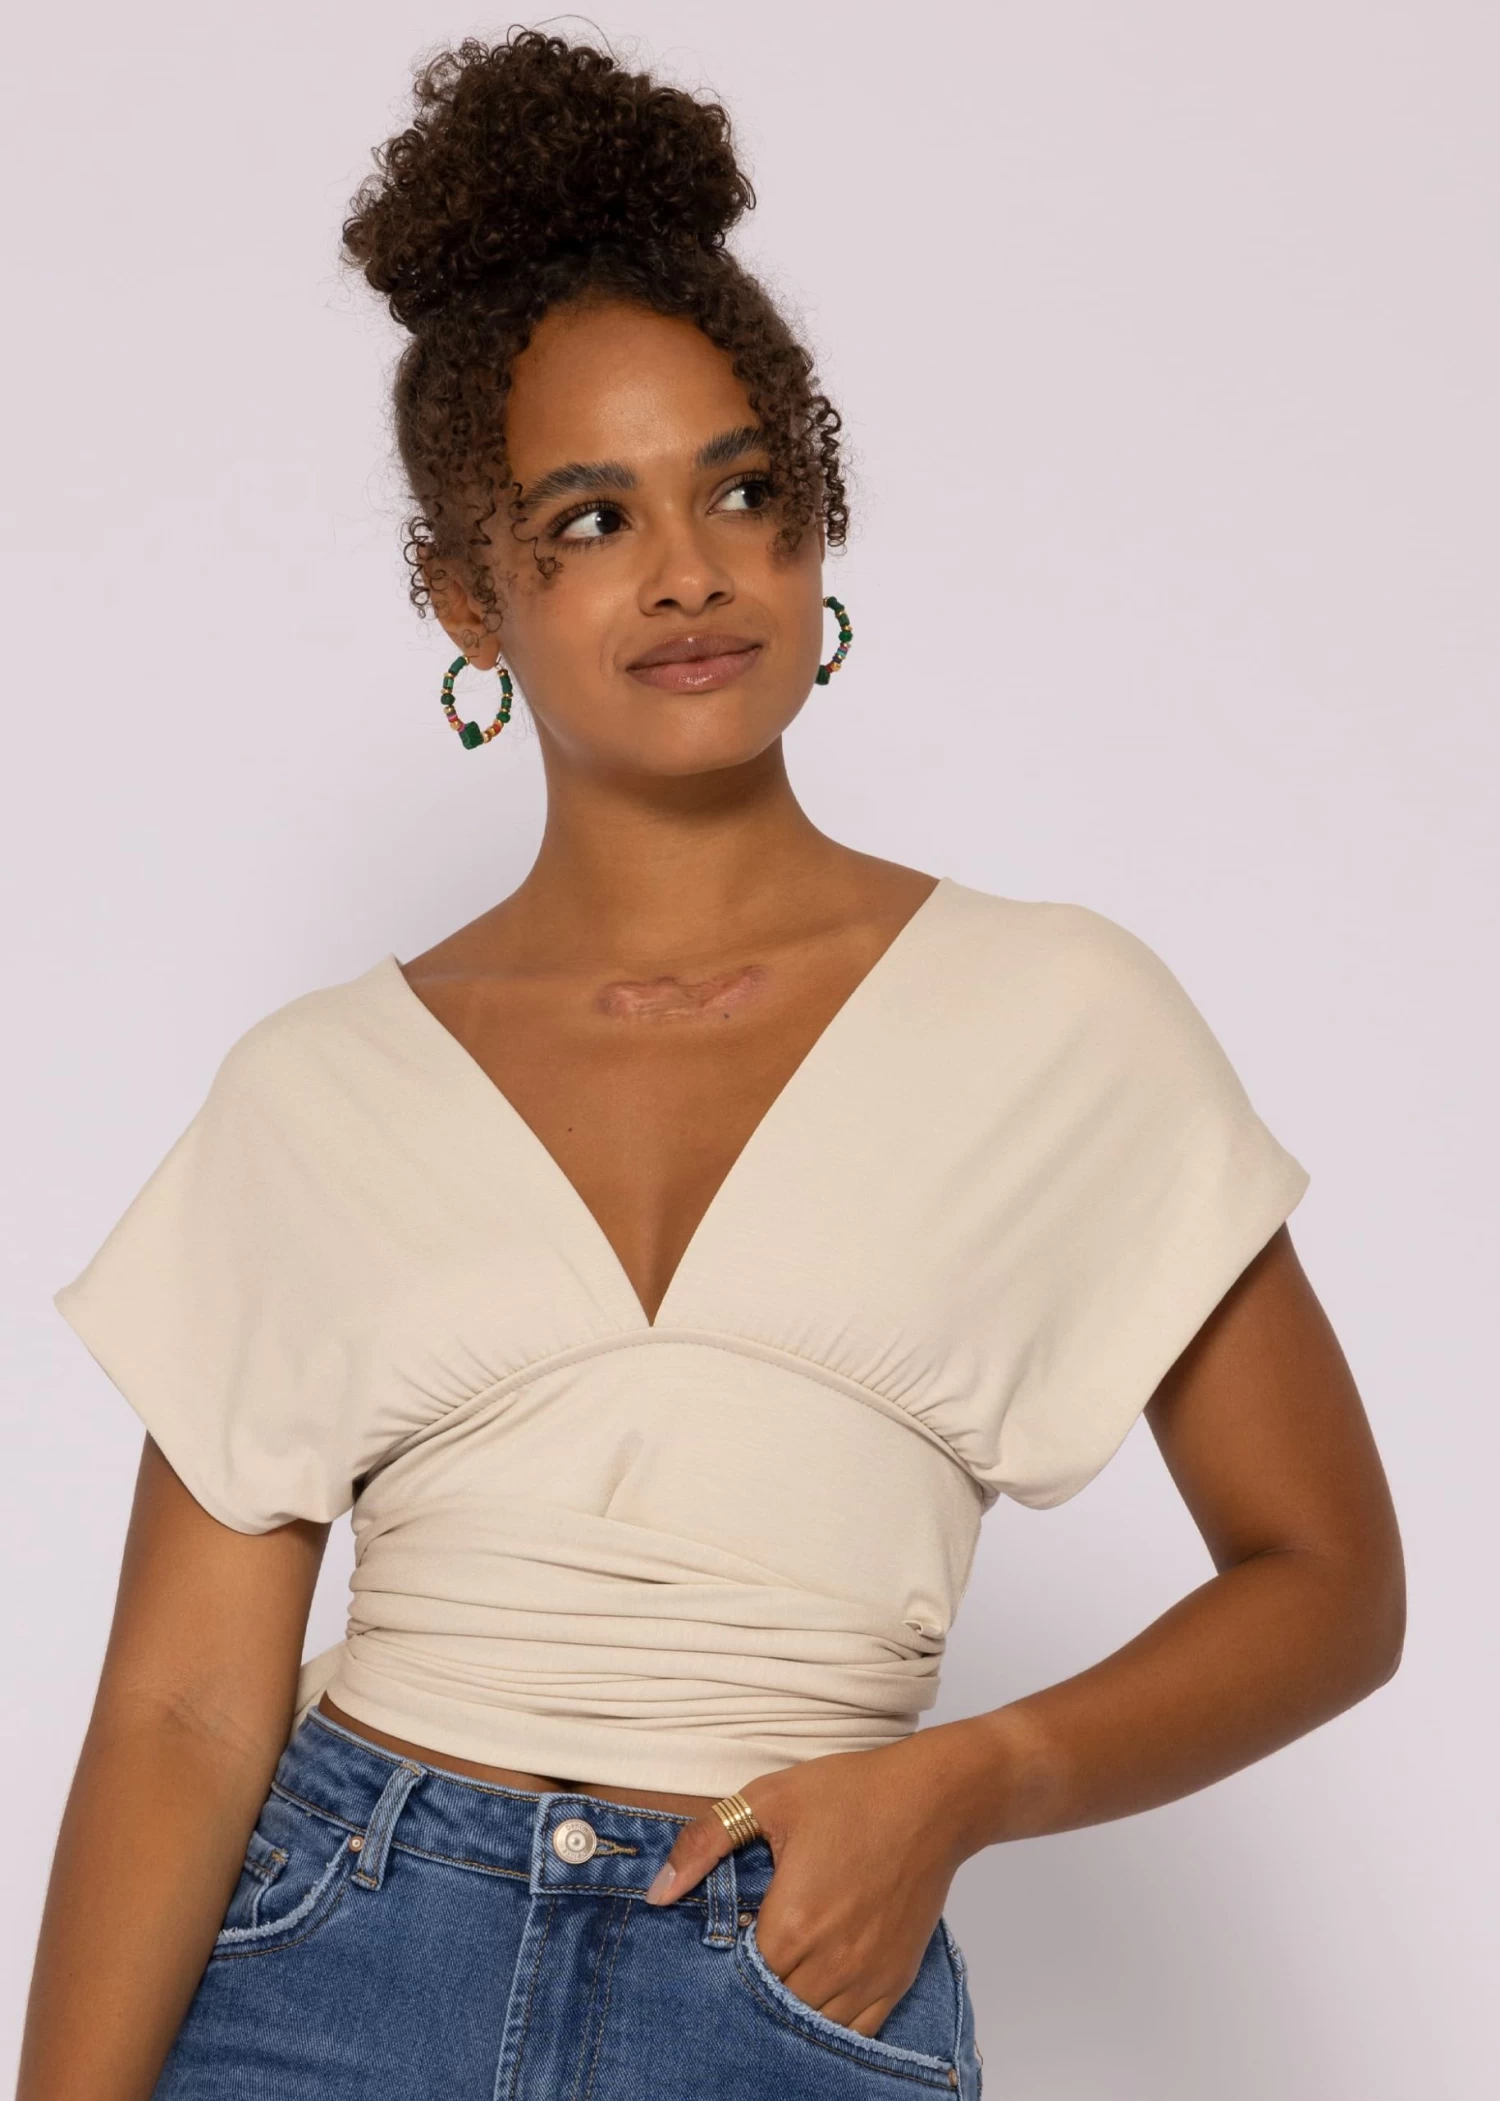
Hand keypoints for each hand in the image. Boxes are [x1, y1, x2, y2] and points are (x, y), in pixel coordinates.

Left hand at [643, 1725, 988, 2039]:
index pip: (736, 1979)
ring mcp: (866, 1977)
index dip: (718, 1970)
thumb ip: (705, 1844)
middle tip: (739, 1967)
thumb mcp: (769, 1800)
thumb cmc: (852, 1793)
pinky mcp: (895, 1980)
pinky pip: (856, 2034)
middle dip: (749, 1994)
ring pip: (811, 2029)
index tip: (715, 1949)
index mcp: (792, 1923)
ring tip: (774, 1980)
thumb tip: (659, 1892)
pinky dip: (829, 2026)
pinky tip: (812, 2001)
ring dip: (787, 2012)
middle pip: (771, 2009)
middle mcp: (830, 1963)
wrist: (934, 1800)